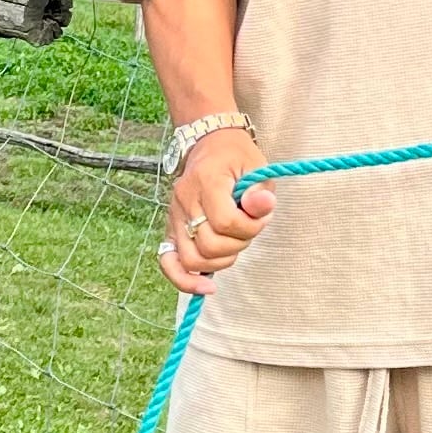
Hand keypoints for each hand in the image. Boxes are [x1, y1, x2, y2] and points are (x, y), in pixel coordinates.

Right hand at [160, 133, 274, 292]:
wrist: (210, 145)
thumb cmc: (237, 158)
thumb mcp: (257, 168)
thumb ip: (260, 191)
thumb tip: (263, 204)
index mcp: (205, 181)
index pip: (225, 222)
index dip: (249, 228)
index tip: (260, 217)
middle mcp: (184, 201)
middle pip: (209, 245)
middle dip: (238, 245)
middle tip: (248, 228)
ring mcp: (173, 217)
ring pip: (192, 259)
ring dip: (220, 261)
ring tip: (233, 242)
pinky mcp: (170, 229)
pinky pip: (168, 263)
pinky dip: (185, 280)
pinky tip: (205, 287)